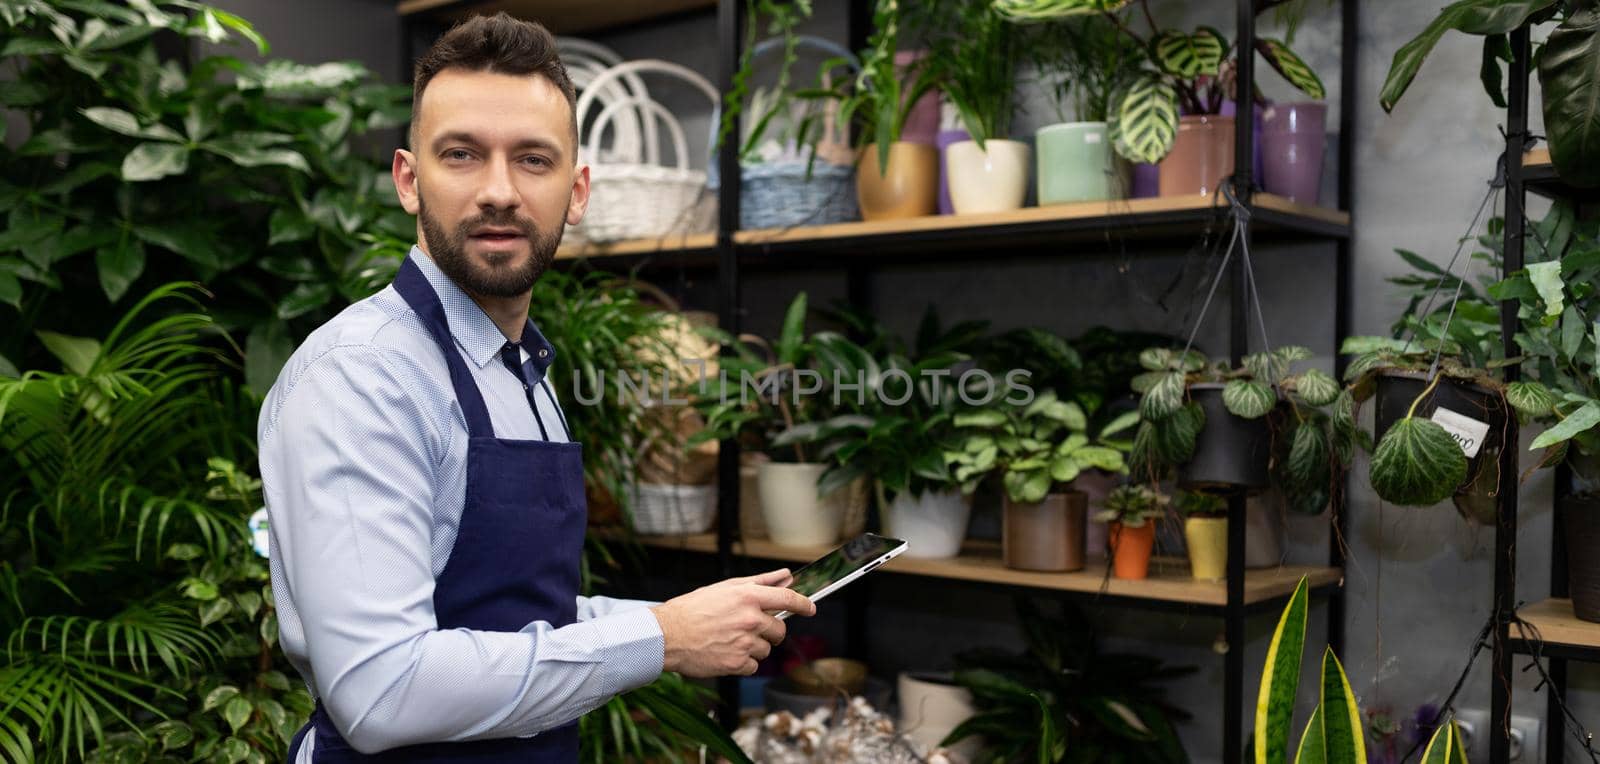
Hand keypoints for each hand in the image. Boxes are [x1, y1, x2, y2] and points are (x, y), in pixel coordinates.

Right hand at [649, 568, 815, 677]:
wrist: (668, 635)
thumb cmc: (694, 609)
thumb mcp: (726, 588)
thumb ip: (760, 582)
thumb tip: (786, 576)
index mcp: (748, 597)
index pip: (788, 600)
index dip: (804, 604)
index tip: (811, 608)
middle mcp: (750, 619)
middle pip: (779, 630)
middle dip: (770, 631)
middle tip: (749, 629)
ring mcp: (744, 643)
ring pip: (766, 649)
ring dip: (754, 647)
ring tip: (731, 640)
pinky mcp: (737, 664)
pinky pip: (753, 666)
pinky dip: (743, 662)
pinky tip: (726, 653)